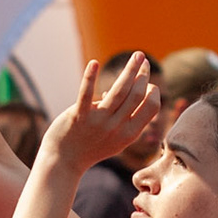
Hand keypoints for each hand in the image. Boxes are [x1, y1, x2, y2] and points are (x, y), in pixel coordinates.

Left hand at [42, 54, 160, 173]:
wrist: (64, 162)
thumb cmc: (91, 147)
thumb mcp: (117, 139)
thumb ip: (127, 118)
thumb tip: (129, 89)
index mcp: (130, 134)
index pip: (151, 106)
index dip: (153, 90)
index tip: (146, 80)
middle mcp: (117, 128)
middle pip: (137, 94)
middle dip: (142, 73)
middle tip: (141, 59)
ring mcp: (98, 122)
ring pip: (119, 90)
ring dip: (130, 69)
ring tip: (137, 55)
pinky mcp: (79, 116)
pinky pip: (86, 94)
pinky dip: (90, 78)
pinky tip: (94, 63)